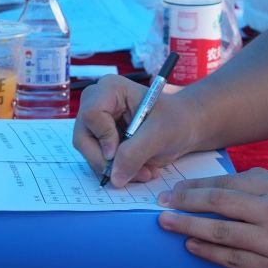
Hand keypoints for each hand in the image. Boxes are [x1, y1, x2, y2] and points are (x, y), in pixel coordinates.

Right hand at [72, 75, 199, 187]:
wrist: (184, 127)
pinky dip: (117, 171)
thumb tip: (114, 178)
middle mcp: (98, 103)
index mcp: (111, 89)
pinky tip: (140, 169)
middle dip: (109, 161)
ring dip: (116, 170)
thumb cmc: (175, 121)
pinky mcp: (100, 141)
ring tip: (144, 172)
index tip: (118, 153)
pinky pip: (98, 162)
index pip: (92, 114)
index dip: (103, 137)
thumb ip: (135, 153)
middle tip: (137, 173)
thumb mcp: (160, 134)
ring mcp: (96, 124)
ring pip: (89, 154)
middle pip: (83, 138)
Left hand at [158, 169, 267, 267]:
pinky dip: (208, 253)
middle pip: (218, 202)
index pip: (227, 183)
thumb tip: (222, 189)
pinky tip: (192, 249)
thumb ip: (261, 188)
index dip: (196, 187)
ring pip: (220, 231)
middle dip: (185, 203)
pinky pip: (232, 259)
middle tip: (161, 205)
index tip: (175, 191)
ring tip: (167, 225)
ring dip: (189, 228)